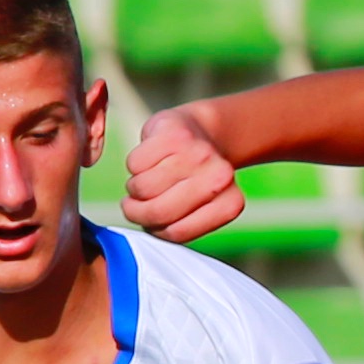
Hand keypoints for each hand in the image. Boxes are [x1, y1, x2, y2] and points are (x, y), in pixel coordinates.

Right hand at [118, 105, 248, 244]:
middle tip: (133, 205)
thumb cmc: (193, 178)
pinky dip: (134, 165)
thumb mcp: (197, 209)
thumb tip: (150, 229)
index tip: (150, 221)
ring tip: (146, 181)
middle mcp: (220, 179)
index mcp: (230, 205)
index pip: (177, 233)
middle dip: (136, 211)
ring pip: (143, 187)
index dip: (154, 229)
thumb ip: (181, 225)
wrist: (203, 131)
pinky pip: (135, 164)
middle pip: (158, 212)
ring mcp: (198, 155)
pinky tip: (149, 160)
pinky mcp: (174, 135)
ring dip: (135, 187)